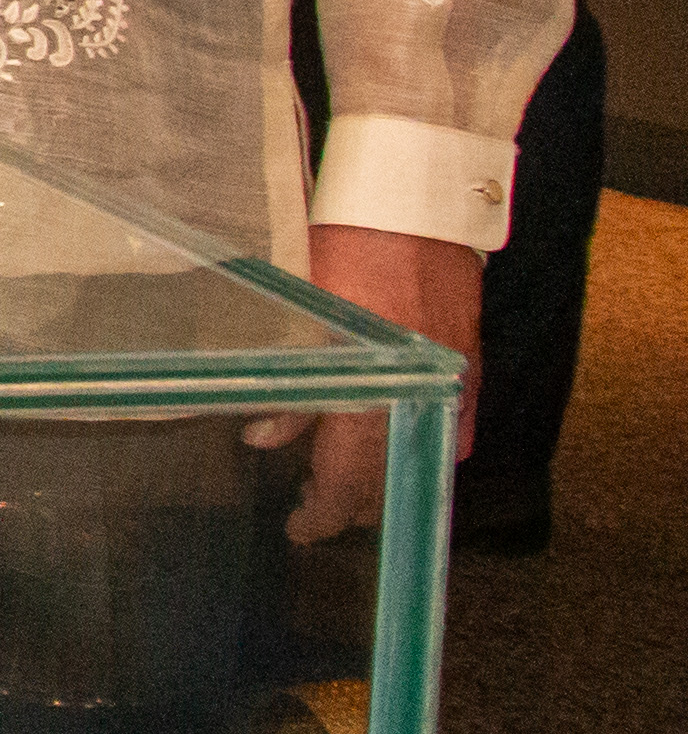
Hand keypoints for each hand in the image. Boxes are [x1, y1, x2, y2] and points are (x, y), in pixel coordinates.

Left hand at [256, 220, 483, 542]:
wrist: (413, 202)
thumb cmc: (345, 248)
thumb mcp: (298, 315)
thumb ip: (289, 385)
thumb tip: (264, 438)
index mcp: (374, 391)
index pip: (351, 480)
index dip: (325, 514)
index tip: (301, 531)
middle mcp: (421, 399)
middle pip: (392, 480)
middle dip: (353, 504)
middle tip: (313, 508)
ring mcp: (453, 385)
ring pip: (422, 459)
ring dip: (384, 477)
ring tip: (342, 482)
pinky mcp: (469, 366)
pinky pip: (451, 430)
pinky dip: (419, 447)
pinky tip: (395, 448)